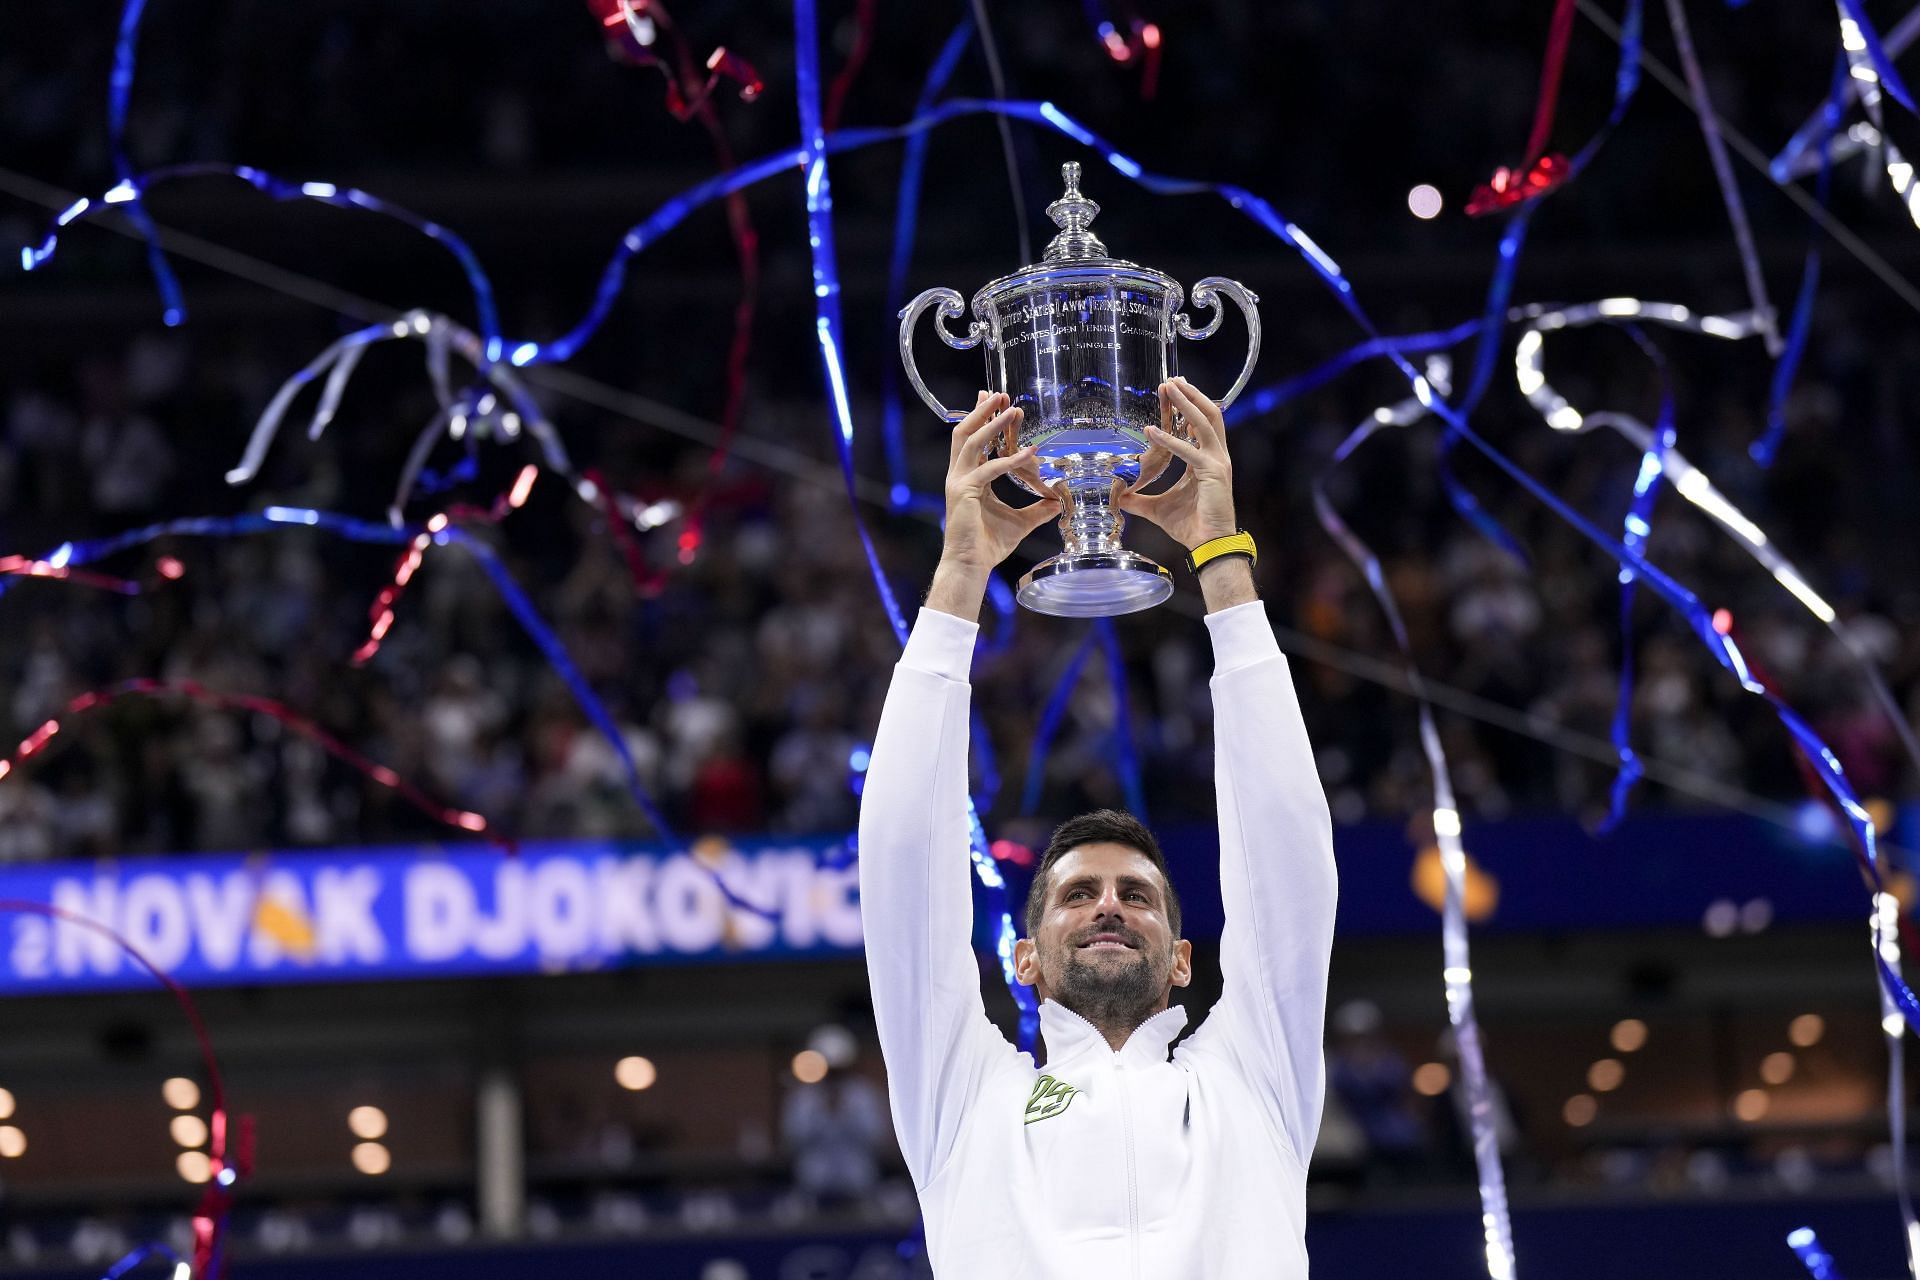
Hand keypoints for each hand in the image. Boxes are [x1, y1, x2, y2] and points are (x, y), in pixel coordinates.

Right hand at [939, 391, 1059, 572]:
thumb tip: (1058, 501)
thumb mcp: (1021, 522)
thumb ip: (1037, 509)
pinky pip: (989, 469)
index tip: (992, 400)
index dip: (980, 418)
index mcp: (968, 478)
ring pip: (972, 442)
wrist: (972, 565)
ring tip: (1011, 410)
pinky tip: (1028, 453)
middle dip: (982, 411)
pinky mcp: (964, 492)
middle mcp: (959, 475)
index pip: (971, 440)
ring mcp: (959, 482)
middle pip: (966, 432)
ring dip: (992, 423)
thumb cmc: (989, 545)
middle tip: (999, 394)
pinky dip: (1010, 460)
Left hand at [1111, 377, 1236, 550]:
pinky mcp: (1213, 472)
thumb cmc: (1189, 526)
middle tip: (1171, 380)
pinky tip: (1152, 432)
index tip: (1174, 391)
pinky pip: (1189, 451)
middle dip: (1190, 395)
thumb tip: (1118, 497)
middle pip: (1207, 415)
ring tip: (1170, 389)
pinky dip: (1170, 440)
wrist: (1208, 544)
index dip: (1188, 406)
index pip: (1199, 425)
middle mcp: (1215, 457)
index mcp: (1206, 460)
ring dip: (1186, 404)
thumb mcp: (1157, 509)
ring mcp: (1216, 463)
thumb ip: (1139, 500)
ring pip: (1205, 423)